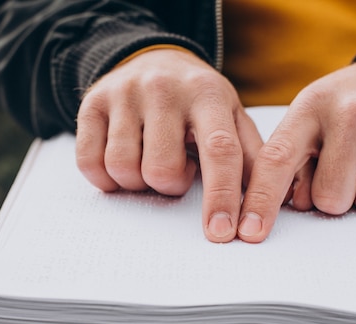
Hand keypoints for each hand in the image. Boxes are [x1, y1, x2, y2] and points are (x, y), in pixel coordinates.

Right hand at [76, 48, 263, 241]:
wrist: (152, 60)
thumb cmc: (197, 100)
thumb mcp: (231, 115)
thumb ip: (249, 155)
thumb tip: (266, 203)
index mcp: (207, 94)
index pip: (219, 151)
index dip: (221, 197)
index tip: (222, 233)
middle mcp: (163, 89)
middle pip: (161, 170)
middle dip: (170, 185)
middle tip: (175, 170)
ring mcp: (123, 94)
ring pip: (122, 168)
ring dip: (137, 181)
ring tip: (149, 160)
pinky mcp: (91, 103)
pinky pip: (89, 162)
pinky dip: (105, 178)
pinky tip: (122, 162)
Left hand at [237, 56, 355, 242]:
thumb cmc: (345, 108)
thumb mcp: (309, 121)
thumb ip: (290, 163)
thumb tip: (283, 208)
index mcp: (308, 109)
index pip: (276, 160)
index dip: (260, 200)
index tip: (249, 232)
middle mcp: (348, 111)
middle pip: (329, 198)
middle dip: (334, 198)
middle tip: (343, 171)